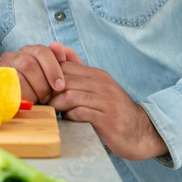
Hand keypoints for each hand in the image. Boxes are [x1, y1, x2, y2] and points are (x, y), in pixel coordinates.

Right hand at [0, 41, 77, 103]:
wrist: (1, 105)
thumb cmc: (30, 94)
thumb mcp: (46, 81)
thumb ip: (56, 65)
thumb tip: (60, 47)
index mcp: (26, 53)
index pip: (42, 51)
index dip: (53, 68)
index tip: (60, 86)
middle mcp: (11, 56)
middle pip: (30, 62)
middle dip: (42, 83)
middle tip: (46, 97)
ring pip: (18, 75)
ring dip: (31, 90)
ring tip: (35, 100)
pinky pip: (8, 86)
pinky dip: (20, 96)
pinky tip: (24, 103)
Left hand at [48, 61, 168, 160]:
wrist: (141, 131)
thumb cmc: (113, 110)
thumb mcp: (98, 87)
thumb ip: (80, 71)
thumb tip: (60, 49)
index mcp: (97, 75)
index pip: (65, 66)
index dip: (48, 76)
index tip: (39, 87)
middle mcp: (102, 84)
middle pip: (65, 80)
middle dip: (48, 91)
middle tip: (40, 101)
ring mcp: (106, 101)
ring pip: (70, 96)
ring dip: (56, 105)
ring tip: (51, 111)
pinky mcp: (107, 119)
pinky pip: (81, 113)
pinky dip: (69, 116)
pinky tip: (66, 120)